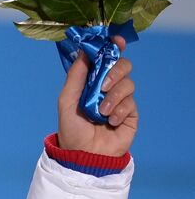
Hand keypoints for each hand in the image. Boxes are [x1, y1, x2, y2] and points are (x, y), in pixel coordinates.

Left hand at [57, 36, 137, 156]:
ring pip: (128, 83)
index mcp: (91, 82)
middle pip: (123, 65)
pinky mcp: (130, 114)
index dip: (112, 47)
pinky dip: (120, 110)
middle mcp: (107, 89)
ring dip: (114, 96)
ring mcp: (120, 100)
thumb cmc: (72, 130)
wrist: (85, 156)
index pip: (106, 59)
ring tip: (102, 112)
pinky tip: (111, 122)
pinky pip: (132, 102)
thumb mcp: (67, 101)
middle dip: (115, 71)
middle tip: (103, 86)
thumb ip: (75, 76)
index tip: (116, 42)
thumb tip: (83, 50)